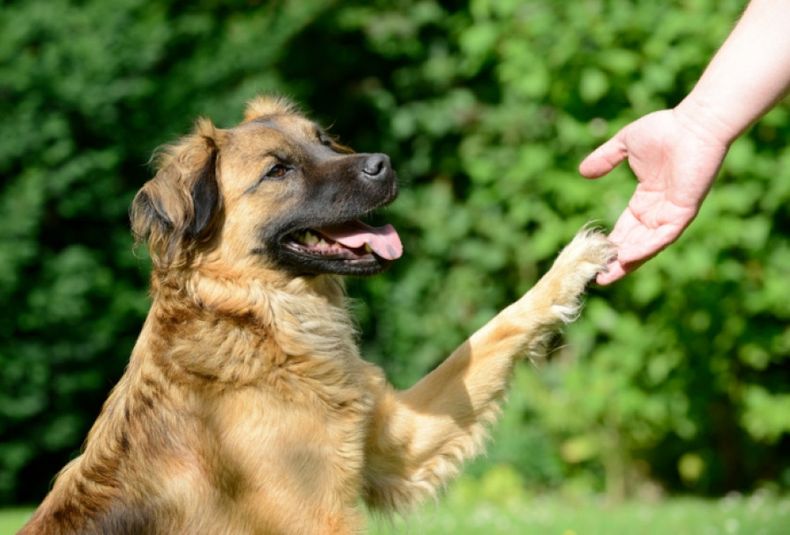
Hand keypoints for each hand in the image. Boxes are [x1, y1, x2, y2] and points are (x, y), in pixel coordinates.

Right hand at [579, 108, 728, 284]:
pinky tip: (626, 257)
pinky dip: (645, 248)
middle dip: (616, 260)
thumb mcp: (625, 145)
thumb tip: (583, 172)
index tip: (593, 255)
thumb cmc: (665, 129)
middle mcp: (659, 211)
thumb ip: (605, 159)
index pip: (626, 228)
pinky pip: (663, 237)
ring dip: (628, 261)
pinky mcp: (684, 212)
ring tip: (608, 276)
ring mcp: (672, 214)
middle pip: (634, 243)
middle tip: (597, 276)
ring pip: (647, 245)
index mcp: (646, 199)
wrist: (694, 124)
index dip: (610, 243)